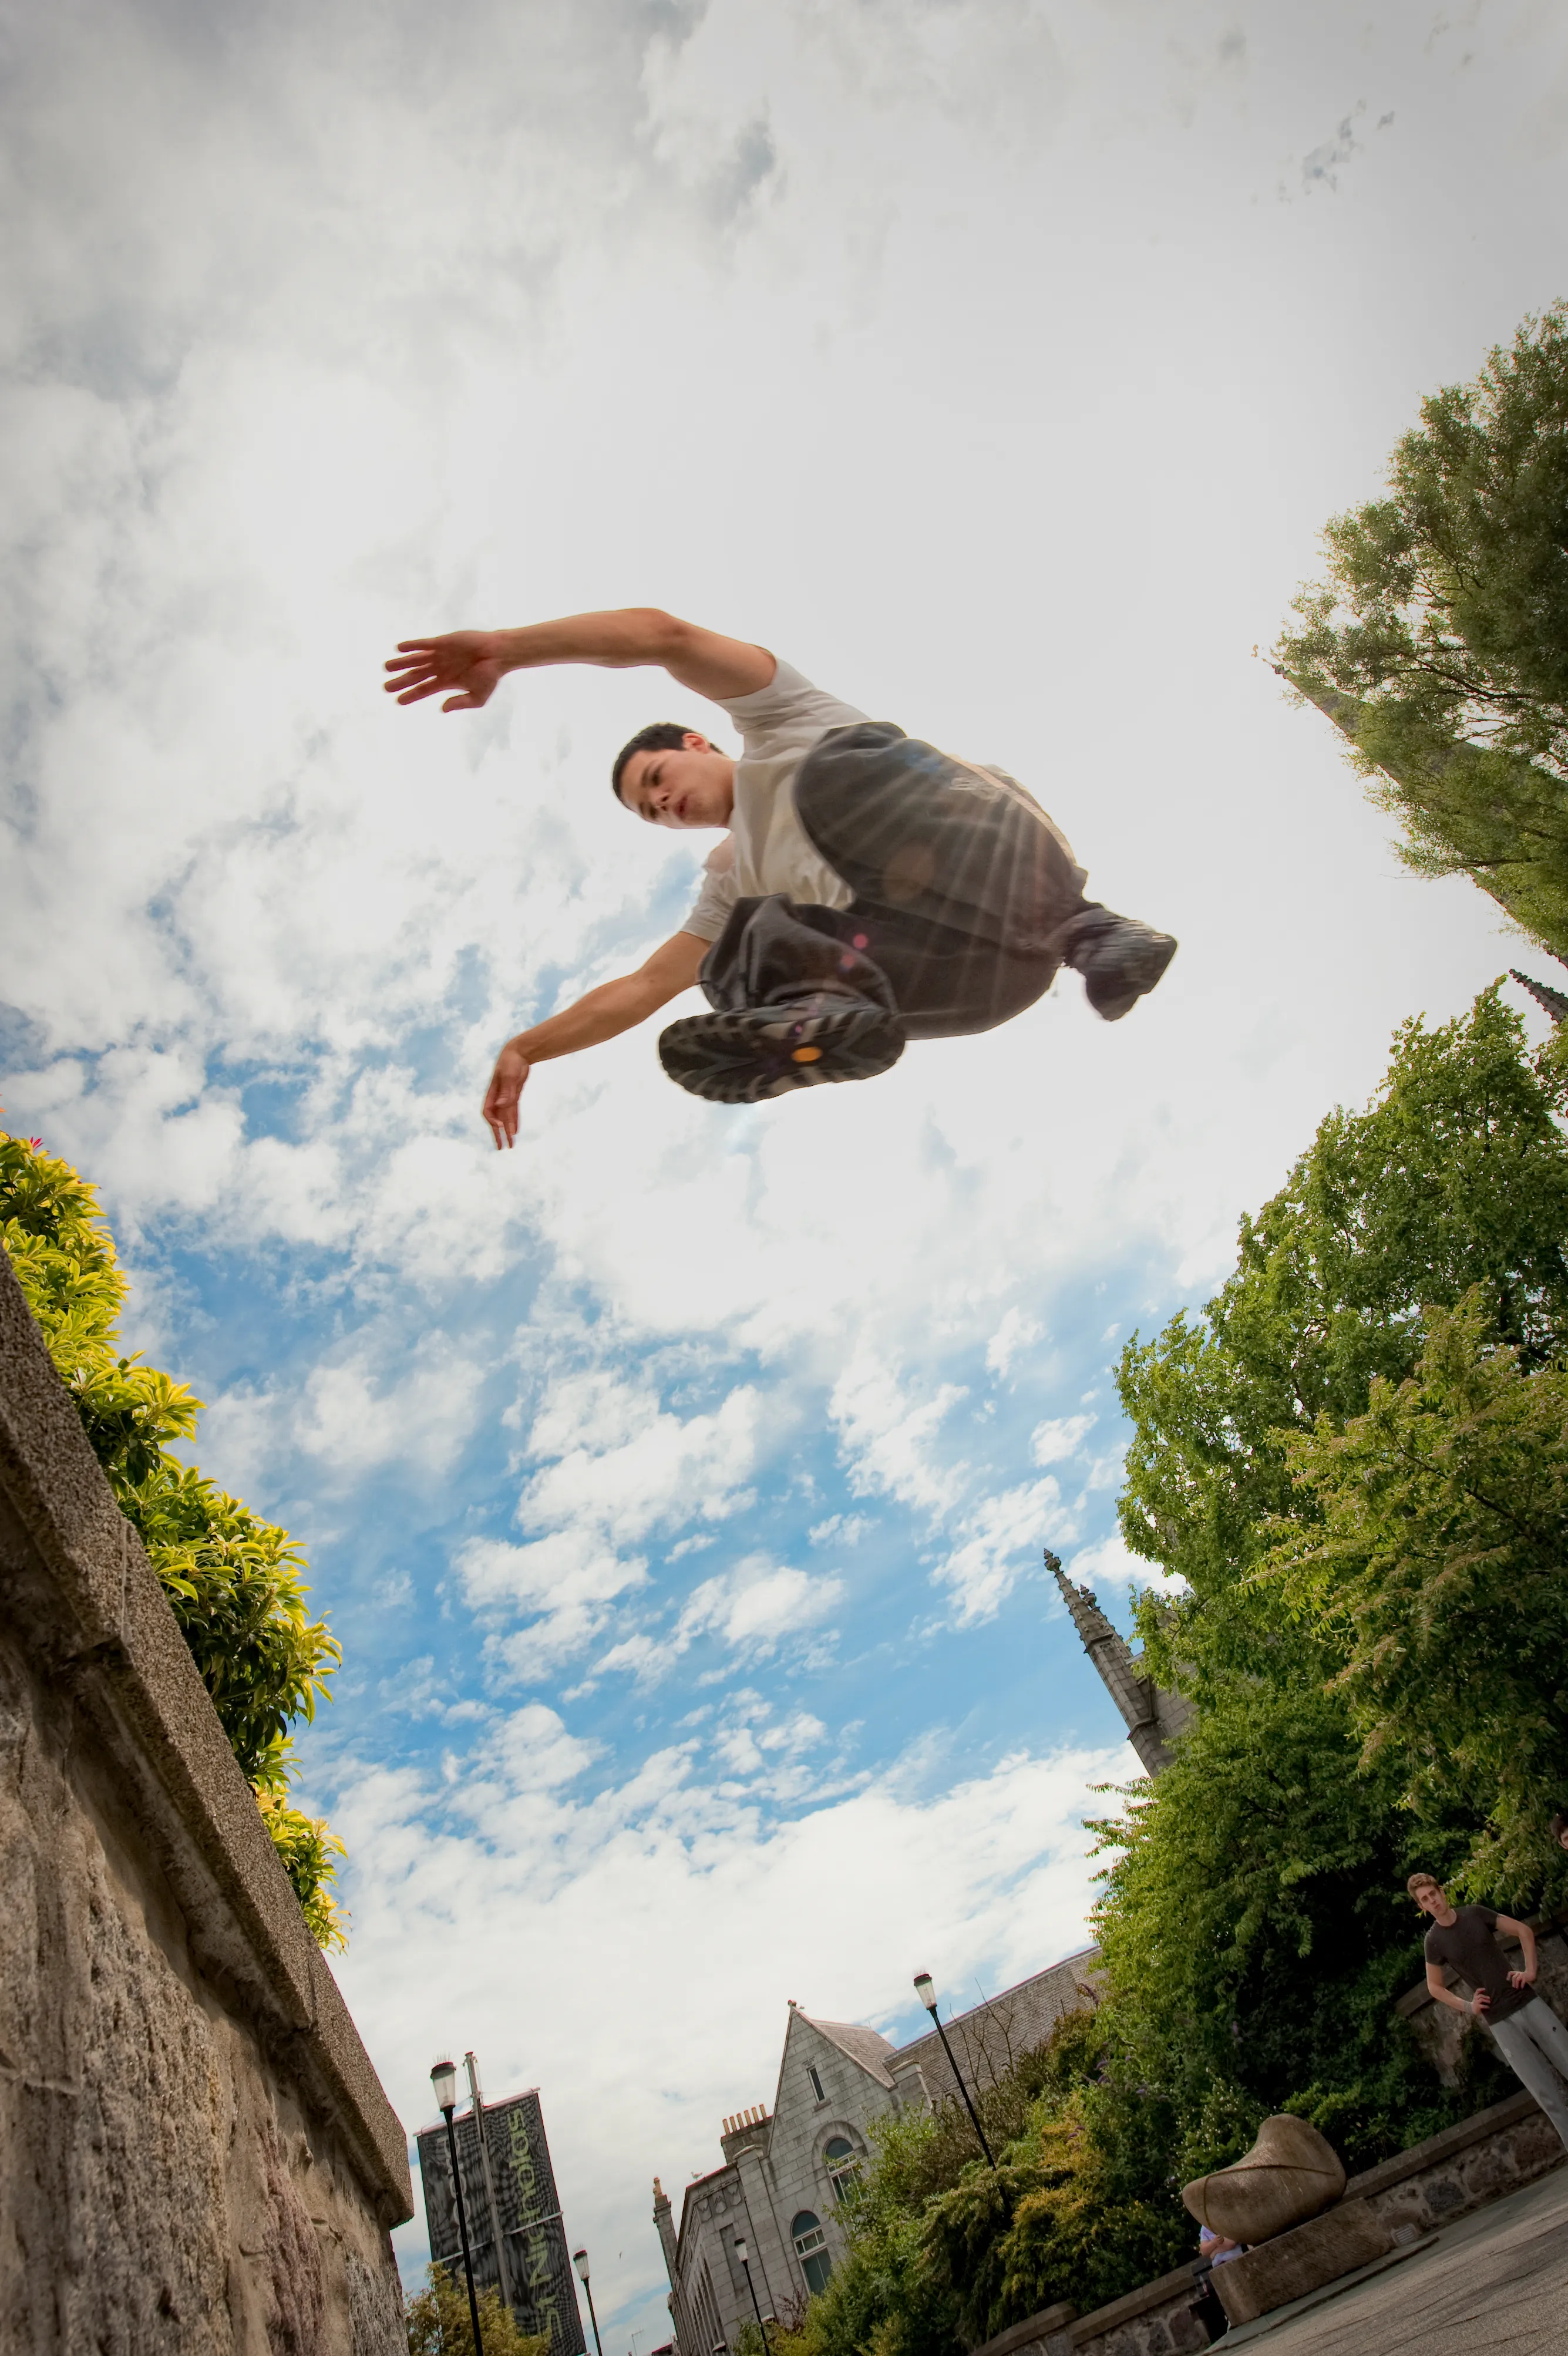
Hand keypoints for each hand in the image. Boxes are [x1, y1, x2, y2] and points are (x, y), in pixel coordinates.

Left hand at [384, 630, 508, 711]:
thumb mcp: (478, 697)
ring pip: (416, 660)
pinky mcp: (443, 642)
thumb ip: (460, 703)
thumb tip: (442, 708)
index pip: (424, 689)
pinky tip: (399, 648)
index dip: (411, 695)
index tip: (398, 701)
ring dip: (401, 663)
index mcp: (447, 682)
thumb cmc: (490, 676)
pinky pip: (424, 644)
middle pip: (416, 676)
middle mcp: (440, 668)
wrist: (499, 655)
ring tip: (386, 667)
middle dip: (401, 681)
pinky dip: (412, 646)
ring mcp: (440, 654)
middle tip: (385, 687)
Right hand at [483, 1043, 530, 1148]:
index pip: (488, 1112)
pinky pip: (512, 1112)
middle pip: (495, 1119)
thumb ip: (506, 1091)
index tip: (501, 1127)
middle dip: (498, 1134)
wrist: (519, 1052)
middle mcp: (497, 1098)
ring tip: (511, 1145)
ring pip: (505, 1118)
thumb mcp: (509, 1075)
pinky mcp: (513, 1096)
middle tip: (501, 1148)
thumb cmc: (511, 1061)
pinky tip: (515, 1131)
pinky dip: (513, 1121)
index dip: (493, 1121)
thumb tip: (502, 1105)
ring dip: (507, 1131)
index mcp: (492, 1093)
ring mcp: (505, 1097)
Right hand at [1471, 1987, 1491, 2013]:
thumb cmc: (1476, 2002)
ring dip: (1486, 2000)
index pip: (1477, 1991)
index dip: (1481, 1989)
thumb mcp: (1476, 1998)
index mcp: (1475, 1996)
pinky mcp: (1478, 2007)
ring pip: (1481, 1999)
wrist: (1471, 2009)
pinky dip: (1486, 2006)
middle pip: (1480, 1995)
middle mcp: (1475, 1998)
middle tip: (1489, 1998)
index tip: (1485, 1989)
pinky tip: (1488, 2007)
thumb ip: (1480, 1995)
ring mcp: (1476, 2002)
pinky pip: (1482, 2006)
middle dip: (1485, 1996)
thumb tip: (1486, 1993)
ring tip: (1489, 2002)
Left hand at [1509, 1967, 1535, 1988]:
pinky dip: (1521, 1985)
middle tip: (1513, 1987)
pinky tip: (1521, 1987)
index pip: (1510, 1973)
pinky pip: (1522, 1981)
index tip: (1507, 1980)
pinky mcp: (1525, 1977)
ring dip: (1516, 1984)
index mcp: (1516, 1973)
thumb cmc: (1525, 1975)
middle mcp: (1518, 1973)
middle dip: (1513, 1982)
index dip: (1508, 1976)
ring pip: (1517, 1979)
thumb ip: (1517, 1978)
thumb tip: (1514, 1984)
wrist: (1531, 1972)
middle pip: (1513, 1977)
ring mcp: (1522, 1975)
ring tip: (1516, 1988)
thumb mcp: (1519, 1975)